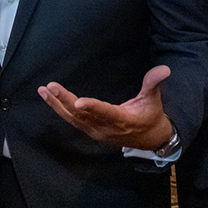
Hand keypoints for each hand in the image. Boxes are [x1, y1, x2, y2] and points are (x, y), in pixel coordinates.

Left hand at [37, 65, 174, 150]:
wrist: (148, 139)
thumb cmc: (150, 115)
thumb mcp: (154, 99)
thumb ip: (154, 83)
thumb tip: (164, 68)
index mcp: (122, 120)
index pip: (105, 113)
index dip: (92, 107)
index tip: (78, 102)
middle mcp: (105, 128)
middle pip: (82, 115)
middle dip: (65, 101)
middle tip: (51, 87)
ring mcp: (96, 131)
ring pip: (73, 119)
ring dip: (57, 104)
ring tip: (43, 90)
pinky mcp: (90, 130)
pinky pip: (72, 121)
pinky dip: (59, 109)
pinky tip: (48, 97)